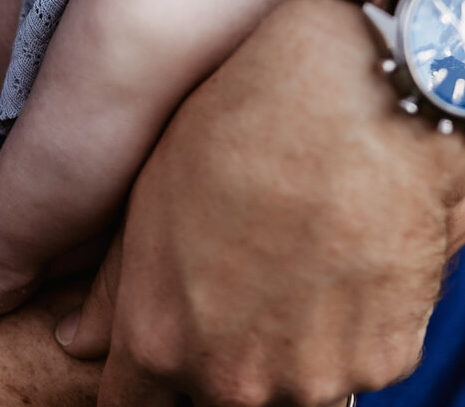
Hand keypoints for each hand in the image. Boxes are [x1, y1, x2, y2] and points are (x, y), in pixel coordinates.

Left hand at [55, 0, 464, 405]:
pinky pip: (363, 359)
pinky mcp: (387, 360)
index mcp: (160, 339)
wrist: (359, 89)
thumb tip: (77, 342)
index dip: (149, 369)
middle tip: (252, 270)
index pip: (132, 403)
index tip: (171, 336)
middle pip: (221, 396)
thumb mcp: (155, 189)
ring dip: (297, 342)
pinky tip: (355, 251)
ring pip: (296, 382)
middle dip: (228, 351)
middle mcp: (233, 380)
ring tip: (310, 251)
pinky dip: (360, 324)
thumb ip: (116, 286)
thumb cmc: (245, 117)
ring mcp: (313, 377)